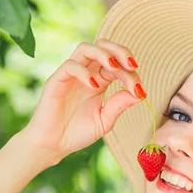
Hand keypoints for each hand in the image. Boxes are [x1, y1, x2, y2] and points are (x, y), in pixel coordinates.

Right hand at [19, 38, 145, 160]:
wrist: (52, 146)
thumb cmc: (77, 133)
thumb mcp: (104, 121)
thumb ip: (119, 105)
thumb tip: (140, 93)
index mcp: (99, 81)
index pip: (117, 66)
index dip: (131, 74)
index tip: (140, 91)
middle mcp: (86, 74)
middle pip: (103, 47)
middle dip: (120, 51)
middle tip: (132, 65)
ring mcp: (71, 76)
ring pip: (86, 48)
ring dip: (104, 54)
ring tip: (115, 68)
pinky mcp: (56, 81)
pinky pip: (70, 66)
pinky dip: (85, 72)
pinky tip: (95, 87)